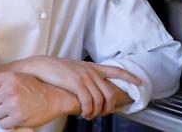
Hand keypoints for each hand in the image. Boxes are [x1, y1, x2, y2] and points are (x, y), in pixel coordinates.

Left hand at [0, 71, 79, 128]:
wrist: (55, 98)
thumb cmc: (37, 88)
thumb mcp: (20, 76)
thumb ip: (3, 79)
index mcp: (9, 77)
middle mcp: (10, 90)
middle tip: (2, 104)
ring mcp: (13, 104)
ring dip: (1, 115)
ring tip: (12, 109)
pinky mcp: (18, 117)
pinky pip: (2, 124)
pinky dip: (8, 123)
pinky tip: (16, 116)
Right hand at [20, 56, 141, 119]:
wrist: (42, 66)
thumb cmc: (57, 70)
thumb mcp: (76, 69)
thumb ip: (87, 76)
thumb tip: (93, 88)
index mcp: (93, 67)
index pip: (117, 70)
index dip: (130, 77)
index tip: (140, 82)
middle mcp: (92, 71)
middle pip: (110, 93)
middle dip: (110, 107)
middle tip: (103, 114)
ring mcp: (85, 77)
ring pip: (100, 100)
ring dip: (97, 112)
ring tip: (90, 116)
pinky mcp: (77, 83)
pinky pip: (89, 102)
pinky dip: (89, 111)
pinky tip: (84, 114)